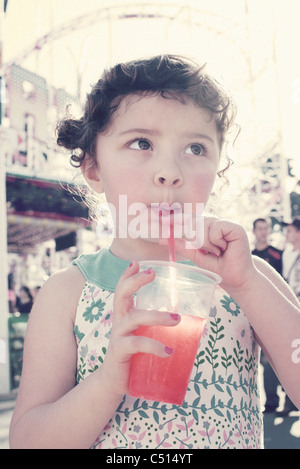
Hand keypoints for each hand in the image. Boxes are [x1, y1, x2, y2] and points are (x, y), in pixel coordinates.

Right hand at [101, 261, 180, 396]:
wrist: (113, 383)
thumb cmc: (132, 356)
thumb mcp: (143, 337)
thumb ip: (156, 328)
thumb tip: (190, 321)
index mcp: (125, 316)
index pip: (122, 290)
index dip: (128, 275)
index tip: (137, 262)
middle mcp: (119, 322)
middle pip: (121, 295)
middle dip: (135, 281)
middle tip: (152, 273)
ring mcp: (118, 336)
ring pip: (135, 318)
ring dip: (156, 315)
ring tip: (177, 318)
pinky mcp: (120, 352)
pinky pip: (137, 345)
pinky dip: (154, 346)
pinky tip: (169, 351)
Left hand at [164, 217, 255, 292]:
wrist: (235, 279)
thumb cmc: (218, 268)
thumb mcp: (196, 256)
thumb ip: (183, 246)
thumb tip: (162, 240)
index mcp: (207, 229)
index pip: (189, 220)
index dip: (177, 219)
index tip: (162, 221)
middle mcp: (215, 223)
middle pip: (195, 221)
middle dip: (195, 238)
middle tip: (206, 251)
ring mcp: (225, 224)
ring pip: (204, 224)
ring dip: (206, 242)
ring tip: (216, 252)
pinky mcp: (234, 227)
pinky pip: (216, 226)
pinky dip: (215, 240)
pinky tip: (224, 248)